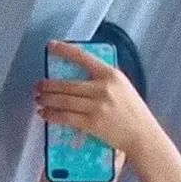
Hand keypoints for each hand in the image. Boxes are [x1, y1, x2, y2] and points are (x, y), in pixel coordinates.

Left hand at [34, 39, 157, 155]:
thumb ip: (104, 79)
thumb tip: (81, 74)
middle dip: (48, 85)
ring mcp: (96, 106)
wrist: (142, 135)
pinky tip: (45, 114)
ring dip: (47, 100)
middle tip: (38, 85)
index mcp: (111, 74)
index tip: (51, 46)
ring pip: (64, 101)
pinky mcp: (92, 123)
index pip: (83, 57)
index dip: (64, 50)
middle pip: (67, 84)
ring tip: (38, 99)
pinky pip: (66, 117)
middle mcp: (102, 88)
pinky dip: (52, 115)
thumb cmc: (133, 111)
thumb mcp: (123, 86)